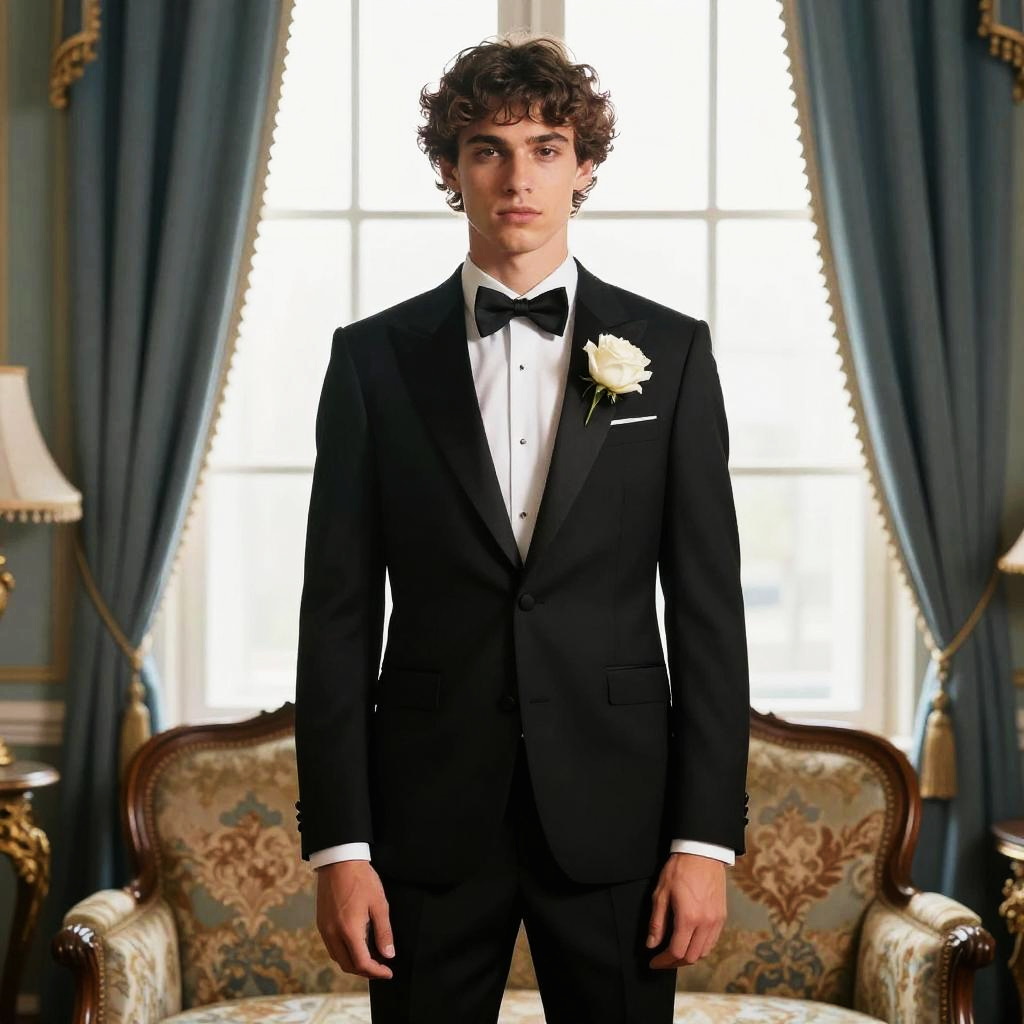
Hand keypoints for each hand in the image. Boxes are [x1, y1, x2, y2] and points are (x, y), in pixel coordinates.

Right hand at [315, 860, 395, 978]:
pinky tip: (355, 946)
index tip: (388, 972)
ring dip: (353, 964)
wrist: (338, 861)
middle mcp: (333, 934)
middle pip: (348, 965)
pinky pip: (331, 947)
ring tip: (370, 959)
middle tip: (381, 968)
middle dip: (365, 971)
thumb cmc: (361, 880)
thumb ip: (384, 932)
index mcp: (349, 930)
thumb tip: (389, 955)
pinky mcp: (321, 923)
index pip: (362, 963)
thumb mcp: (379, 904)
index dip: (376, 972)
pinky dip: (344, 953)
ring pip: (338, 958)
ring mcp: (324, 929)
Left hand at [646, 853, 726, 968]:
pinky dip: (701, 948)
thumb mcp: (661, 893)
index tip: (654, 962)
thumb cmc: (679, 869)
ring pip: (704, 952)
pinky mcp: (722, 917)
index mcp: (688, 918)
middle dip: (674, 963)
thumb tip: (651, 944)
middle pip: (691, 957)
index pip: (676, 952)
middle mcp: (705, 923)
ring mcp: (716, 921)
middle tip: (662, 960)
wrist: (702, 852)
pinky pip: (712, 942)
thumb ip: (657, 922)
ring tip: (675, 953)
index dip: (663, 961)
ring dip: (688, 957)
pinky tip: (690, 942)